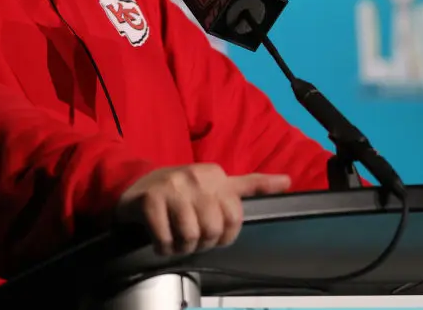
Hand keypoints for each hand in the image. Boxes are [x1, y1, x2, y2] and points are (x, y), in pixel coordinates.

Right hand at [116, 163, 290, 255]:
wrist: (134, 186)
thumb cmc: (181, 190)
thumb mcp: (217, 184)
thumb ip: (251, 185)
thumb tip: (288, 181)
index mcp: (216, 174)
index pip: (234, 217)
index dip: (224, 235)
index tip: (212, 232)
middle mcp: (195, 176)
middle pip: (213, 229)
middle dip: (202, 242)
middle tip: (190, 236)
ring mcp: (171, 186)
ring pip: (191, 236)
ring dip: (182, 247)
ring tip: (175, 238)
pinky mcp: (150, 200)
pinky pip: (166, 239)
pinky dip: (163, 247)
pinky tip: (160, 239)